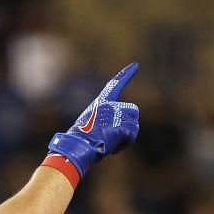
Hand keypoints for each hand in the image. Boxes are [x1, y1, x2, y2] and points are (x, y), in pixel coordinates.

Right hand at [44, 62, 139, 185]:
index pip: (115, 85)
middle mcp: (111, 105)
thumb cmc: (80, 141)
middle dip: (130, 123)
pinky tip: (113, 147)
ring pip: (134, 125)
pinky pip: (132, 136)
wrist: (78, 147)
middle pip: (133, 110)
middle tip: (116, 136)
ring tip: (111, 143)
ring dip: (126, 137)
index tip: (135, 65)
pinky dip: (125, 144)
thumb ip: (103, 123)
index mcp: (101, 102)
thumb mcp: (89, 126)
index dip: (126, 74)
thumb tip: (111, 135)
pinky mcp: (122, 127)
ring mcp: (117, 115)